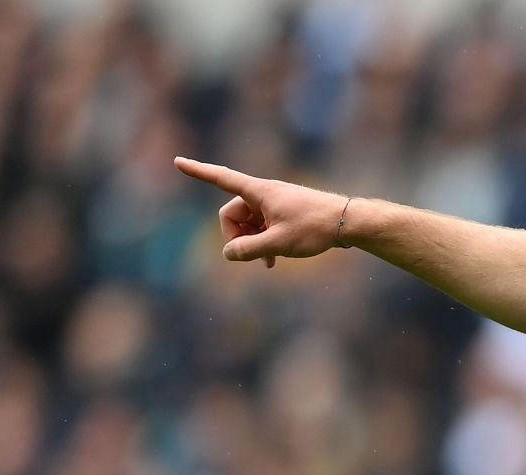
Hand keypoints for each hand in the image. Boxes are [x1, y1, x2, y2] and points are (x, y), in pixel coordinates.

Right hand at [173, 156, 350, 268]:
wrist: (348, 222)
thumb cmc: (315, 228)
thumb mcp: (279, 243)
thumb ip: (249, 250)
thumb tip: (228, 254)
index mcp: (259, 192)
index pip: (222, 179)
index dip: (199, 172)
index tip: (177, 161)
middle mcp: (264, 194)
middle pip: (233, 213)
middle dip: (236, 235)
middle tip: (250, 255)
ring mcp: (274, 204)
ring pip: (249, 223)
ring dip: (252, 242)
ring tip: (268, 261)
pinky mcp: (284, 213)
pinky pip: (263, 227)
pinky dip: (264, 242)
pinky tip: (272, 262)